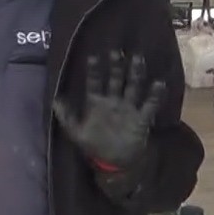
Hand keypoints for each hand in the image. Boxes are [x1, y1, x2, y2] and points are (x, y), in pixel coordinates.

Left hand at [52, 51, 164, 169]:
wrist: (114, 162)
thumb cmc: (94, 145)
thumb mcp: (76, 133)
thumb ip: (66, 117)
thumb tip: (54, 101)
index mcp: (96, 103)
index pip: (94, 82)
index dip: (93, 71)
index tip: (92, 57)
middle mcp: (113, 101)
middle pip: (115, 79)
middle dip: (116, 66)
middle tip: (116, 52)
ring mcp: (128, 108)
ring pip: (133, 86)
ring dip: (135, 73)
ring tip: (137, 59)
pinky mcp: (141, 118)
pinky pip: (149, 104)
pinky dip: (154, 94)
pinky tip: (159, 83)